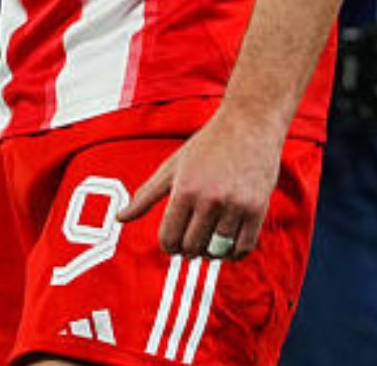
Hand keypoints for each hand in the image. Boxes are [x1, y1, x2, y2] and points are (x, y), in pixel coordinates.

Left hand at [117, 107, 283, 259]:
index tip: (174, 242)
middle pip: (193, 247)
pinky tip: (228, 246)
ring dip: (211, 252)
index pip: (169, 238)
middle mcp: (209, 199)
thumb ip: (145, 195)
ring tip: (209, 242)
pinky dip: (234, 253)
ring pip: (218, 250)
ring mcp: (235, 205)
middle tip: (191, 243)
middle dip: (189, 250)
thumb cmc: (208, 144)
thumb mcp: (172, 166)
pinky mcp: (257, 209)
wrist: (249, 124)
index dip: (169, 245)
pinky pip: (244, 247)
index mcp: (184, 189)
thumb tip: (120, 217)